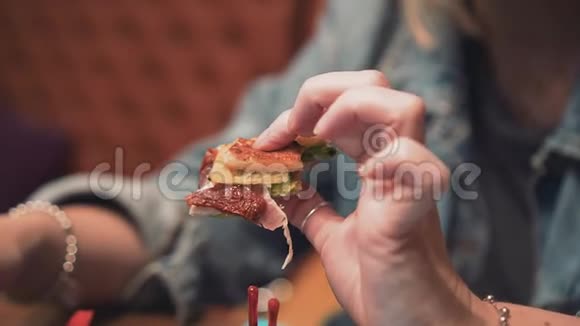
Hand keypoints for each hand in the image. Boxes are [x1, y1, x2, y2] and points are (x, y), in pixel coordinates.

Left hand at [255, 71, 492, 324]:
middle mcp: (399, 163)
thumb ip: (310, 207)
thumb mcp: (333, 237)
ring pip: (402, 106)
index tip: (265, 142)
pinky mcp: (418, 206)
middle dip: (322, 92)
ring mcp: (413, 180)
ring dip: (349, 108)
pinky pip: (413, 161)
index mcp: (378, 166)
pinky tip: (358, 177)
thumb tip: (278, 188)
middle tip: (291, 126)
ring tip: (318, 135)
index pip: (346, 107)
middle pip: (375, 87)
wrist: (413, 324)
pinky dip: (381, 158)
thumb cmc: (382, 281)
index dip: (301, 112)